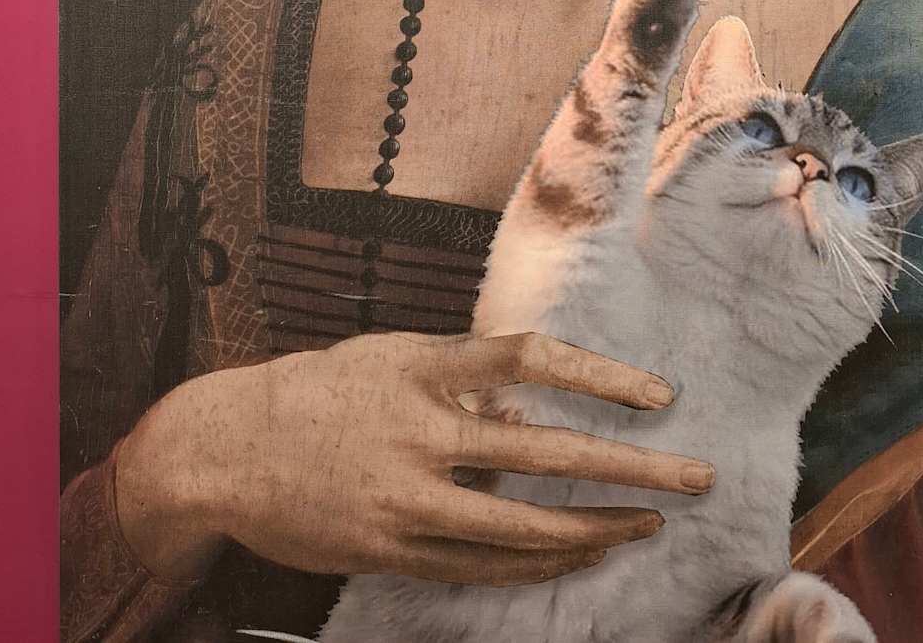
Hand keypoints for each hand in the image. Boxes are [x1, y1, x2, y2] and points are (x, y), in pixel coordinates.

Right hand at [116, 330, 713, 586]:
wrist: (226, 450)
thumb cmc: (318, 391)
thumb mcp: (389, 357)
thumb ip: (460, 380)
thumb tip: (527, 412)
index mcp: (424, 365)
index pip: (531, 360)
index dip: (602, 375)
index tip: (660, 395)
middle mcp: (422, 430)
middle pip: (549, 452)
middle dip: (633, 468)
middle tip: (696, 476)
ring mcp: (408, 498)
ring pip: (524, 527)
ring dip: (596, 529)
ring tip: (647, 523)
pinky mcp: (392, 549)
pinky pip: (481, 566)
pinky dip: (537, 564)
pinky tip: (577, 557)